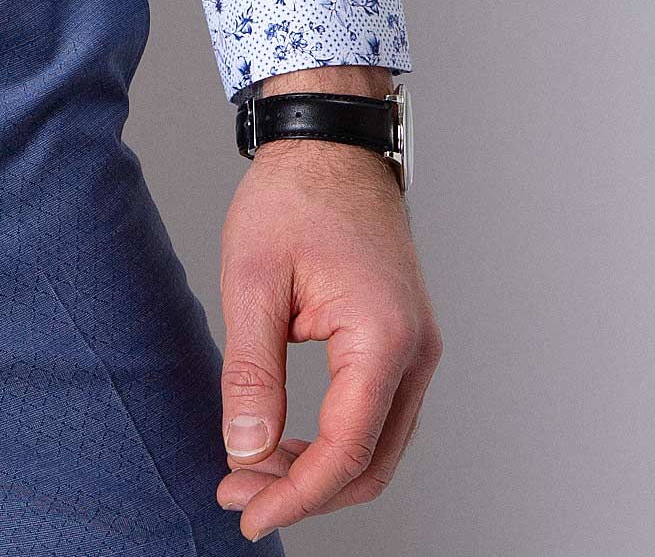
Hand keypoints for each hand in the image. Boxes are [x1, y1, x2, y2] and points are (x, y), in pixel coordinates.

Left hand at [216, 91, 442, 539]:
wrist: (329, 143)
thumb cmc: (292, 197)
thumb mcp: (253, 280)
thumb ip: (250, 371)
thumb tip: (246, 450)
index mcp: (384, 338)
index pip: (346, 450)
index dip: (296, 494)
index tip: (245, 512)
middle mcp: (416, 353)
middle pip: (370, 462)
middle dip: (304, 490)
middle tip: (238, 495)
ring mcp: (416, 349)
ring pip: (377, 444)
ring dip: (318, 469)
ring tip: (250, 472)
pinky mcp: (402, 341)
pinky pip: (376, 413)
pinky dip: (334, 439)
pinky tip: (283, 440)